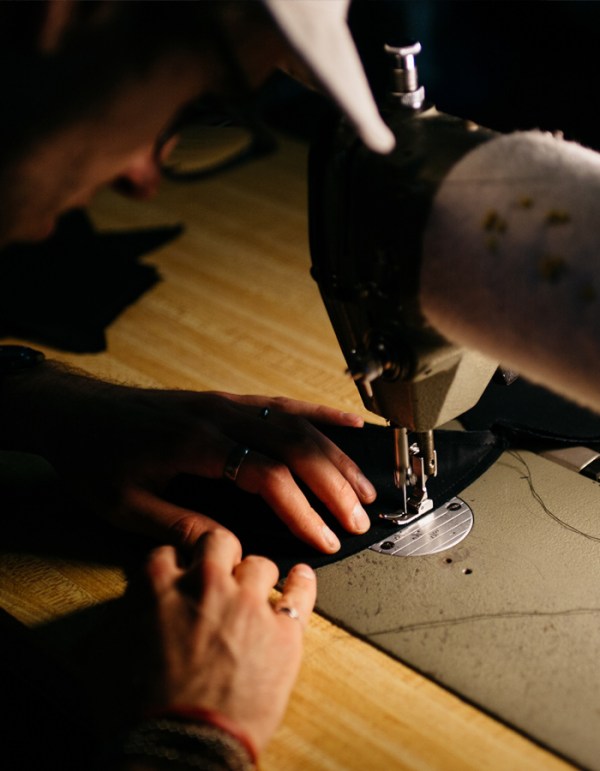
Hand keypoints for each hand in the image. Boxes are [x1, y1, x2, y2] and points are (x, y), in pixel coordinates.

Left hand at [0, 362, 375, 551]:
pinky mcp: (227, 400)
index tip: (327, 539)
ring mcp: (226, 403)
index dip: (303, 510)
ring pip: (295, 422)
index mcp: (195, 444)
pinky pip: (282, 403)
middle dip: (334, 482)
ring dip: (335, 451)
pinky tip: (347, 423)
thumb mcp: (126, 506)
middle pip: (293, 444)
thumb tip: (232, 548)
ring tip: (365, 482)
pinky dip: (319, 413)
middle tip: (361, 516)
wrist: (76, 412)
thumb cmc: (96, 459)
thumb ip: (180, 526)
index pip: (267, 476)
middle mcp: (219, 416)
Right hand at [87, 531, 316, 757]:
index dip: (176, 566)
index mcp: (160, 586)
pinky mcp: (283, 631)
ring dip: (255, 577)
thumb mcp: (105, 658)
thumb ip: (118, 622)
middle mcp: (206, 584)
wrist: (180, 750)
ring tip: (253, 594)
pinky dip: (302, 582)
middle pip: (218, 541)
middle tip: (219, 574)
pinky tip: (300, 578)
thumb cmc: (140, 713)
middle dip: (218, 555)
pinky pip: (300, 592)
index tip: (181, 576)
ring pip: (260, 564)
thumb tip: (125, 612)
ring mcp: (248, 604)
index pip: (169, 552)